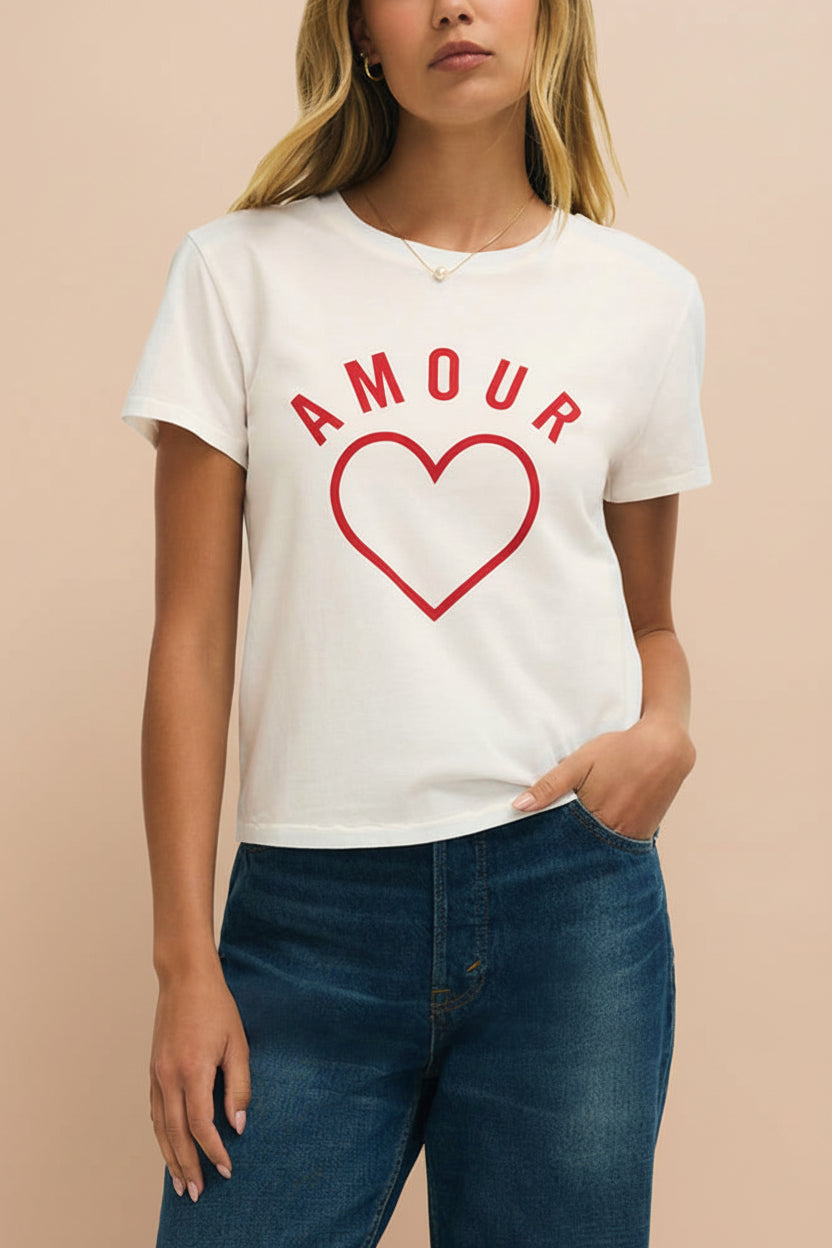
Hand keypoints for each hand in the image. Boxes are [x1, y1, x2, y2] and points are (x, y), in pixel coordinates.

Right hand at [149, 965, 250, 1202]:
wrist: (184, 978)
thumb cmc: (216, 1006)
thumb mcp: (237, 1043)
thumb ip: (239, 1086)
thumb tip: (238, 1124)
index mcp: (192, 1070)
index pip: (200, 1124)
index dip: (213, 1150)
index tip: (226, 1168)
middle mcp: (169, 1076)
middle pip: (175, 1134)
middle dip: (187, 1166)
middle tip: (198, 1193)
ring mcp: (157, 1074)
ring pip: (160, 1127)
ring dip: (170, 1157)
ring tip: (180, 1183)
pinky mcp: (153, 1070)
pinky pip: (154, 1111)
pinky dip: (161, 1135)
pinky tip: (168, 1147)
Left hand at [511, 716, 696, 839]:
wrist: (666, 747)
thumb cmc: (620, 750)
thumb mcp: (579, 762)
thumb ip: (550, 785)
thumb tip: (518, 807)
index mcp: (595, 817)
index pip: (562, 843)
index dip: (547, 846)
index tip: (533, 850)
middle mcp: (614, 834)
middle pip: (581, 852)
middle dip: (566, 853)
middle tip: (548, 857)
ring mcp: (632, 838)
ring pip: (600, 853)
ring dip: (586, 849)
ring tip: (572, 845)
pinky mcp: (644, 836)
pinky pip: (619, 848)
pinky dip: (606, 845)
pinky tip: (595, 837)